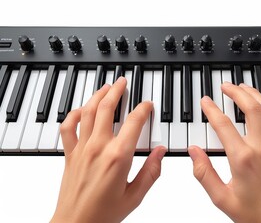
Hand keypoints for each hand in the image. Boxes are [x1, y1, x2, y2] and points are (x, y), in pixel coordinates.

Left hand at [51, 77, 166, 222]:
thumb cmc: (103, 213)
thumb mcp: (135, 195)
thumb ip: (151, 171)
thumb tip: (161, 153)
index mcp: (118, 156)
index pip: (134, 122)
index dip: (143, 109)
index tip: (147, 105)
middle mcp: (98, 147)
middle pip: (107, 108)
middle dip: (116, 90)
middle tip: (123, 82)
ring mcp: (82, 148)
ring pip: (88, 112)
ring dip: (97, 95)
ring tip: (106, 87)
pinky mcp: (70, 153)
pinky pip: (68, 127)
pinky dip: (74, 114)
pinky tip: (81, 109)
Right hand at [189, 82, 260, 222]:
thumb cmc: (254, 215)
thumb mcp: (221, 197)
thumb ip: (204, 172)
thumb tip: (193, 152)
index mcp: (243, 159)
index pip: (223, 124)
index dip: (211, 109)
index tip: (205, 102)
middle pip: (251, 109)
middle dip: (236, 93)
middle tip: (226, 86)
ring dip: (257, 95)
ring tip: (245, 87)